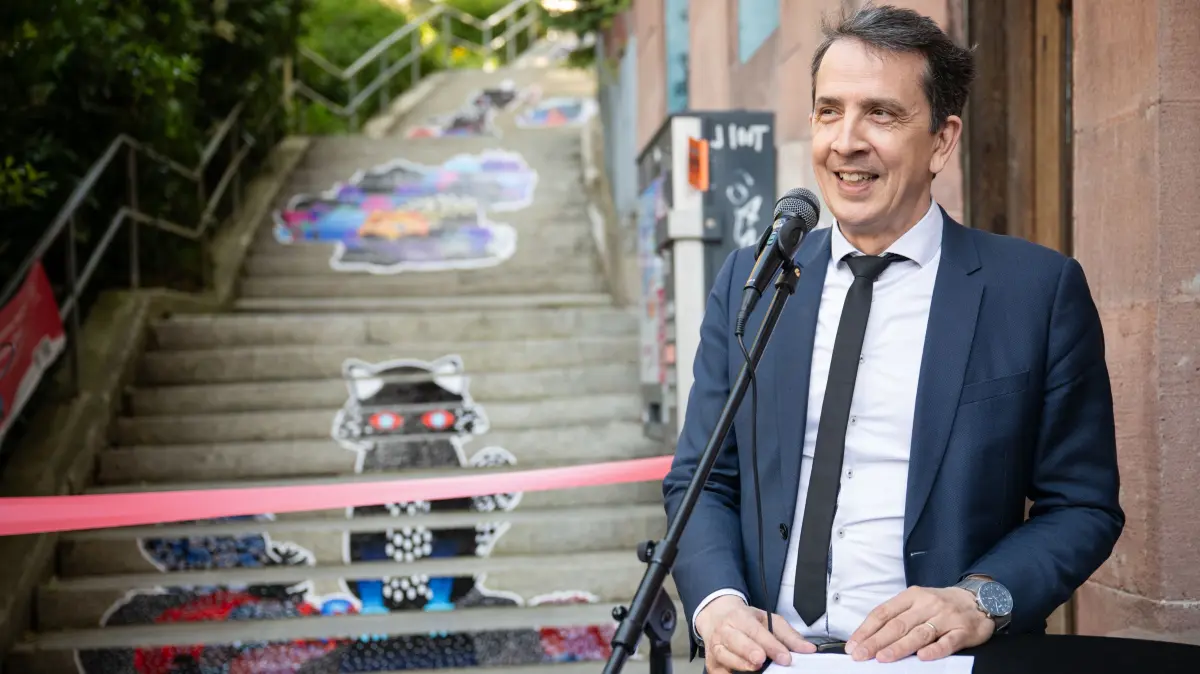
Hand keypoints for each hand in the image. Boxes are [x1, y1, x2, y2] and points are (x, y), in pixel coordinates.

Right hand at [695, 595, 815, 673]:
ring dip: (739, 664)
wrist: (716, 616)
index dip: (771, 645)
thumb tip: (808, 649)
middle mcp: (725, 631)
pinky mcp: (712, 663)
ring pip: (724, 656)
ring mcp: (716, 647)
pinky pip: (718, 671)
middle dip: (748, 651)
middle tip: (761, 660)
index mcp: (740, 617)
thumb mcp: (768, 619)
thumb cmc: (744, 620)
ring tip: (754, 669)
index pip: (757, 631)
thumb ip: (789, 635)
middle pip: (736, 641)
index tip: (785, 657)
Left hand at [844, 586, 994, 662]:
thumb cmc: (941, 604)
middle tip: (861, 655)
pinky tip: (922, 657)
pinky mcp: (963, 630)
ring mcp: (946, 617)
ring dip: (899, 647)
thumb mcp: (917, 602)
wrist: (979, 598)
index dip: (867, 629)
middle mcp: (927, 604)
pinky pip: (948, 642)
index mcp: (911, 596)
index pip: (884, 613)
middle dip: (876, 641)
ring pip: (919, 633)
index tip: (853, 645)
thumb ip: (897, 616)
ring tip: (883, 658)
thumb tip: (870, 637)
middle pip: (898, 625)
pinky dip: (934, 650)